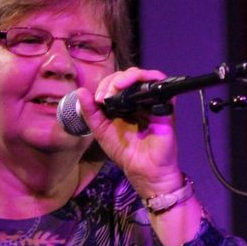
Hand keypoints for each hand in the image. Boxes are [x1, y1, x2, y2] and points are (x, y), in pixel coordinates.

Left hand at [76, 67, 183, 196]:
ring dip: (128, 77)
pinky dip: (149, 78)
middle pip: (127, 76)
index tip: (98, 99)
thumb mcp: (101, 130)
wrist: (143, 169)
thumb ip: (90, 112)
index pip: (114, 82)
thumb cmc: (124, 151)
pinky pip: (161, 83)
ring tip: (117, 88)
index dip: (105, 85)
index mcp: (123, 104)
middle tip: (105, 96)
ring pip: (142, 76)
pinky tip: (136, 86)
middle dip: (113, 81)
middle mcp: (138, 100)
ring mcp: (152, 101)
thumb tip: (81, 91)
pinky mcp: (165, 105)